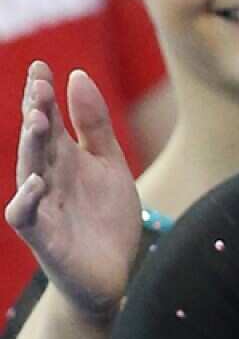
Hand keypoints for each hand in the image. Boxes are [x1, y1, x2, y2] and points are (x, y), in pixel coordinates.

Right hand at [5, 62, 140, 323]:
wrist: (112, 272)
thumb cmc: (105, 218)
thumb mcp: (110, 164)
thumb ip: (94, 124)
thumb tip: (77, 75)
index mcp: (64, 158)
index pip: (49, 120)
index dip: (43, 95)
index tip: (42, 66)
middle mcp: (48, 177)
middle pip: (37, 141)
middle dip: (36, 112)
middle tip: (39, 86)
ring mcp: (43, 206)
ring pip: (28, 171)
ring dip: (31, 147)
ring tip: (38, 119)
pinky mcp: (43, 236)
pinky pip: (27, 216)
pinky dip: (28, 199)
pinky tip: (36, 181)